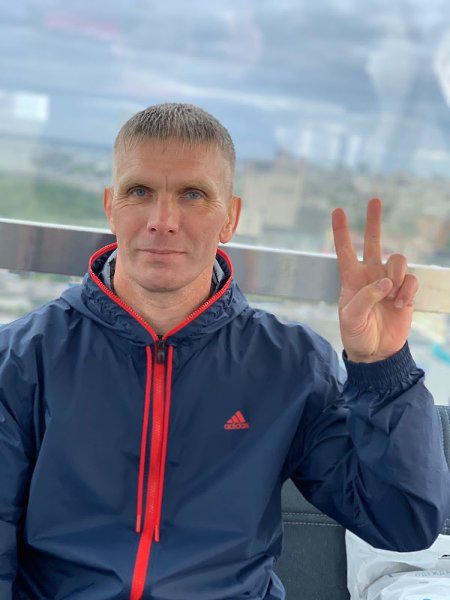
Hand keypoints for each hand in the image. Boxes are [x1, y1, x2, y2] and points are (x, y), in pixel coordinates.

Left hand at [332, 198, 417, 362]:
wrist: (376, 351)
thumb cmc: (356, 334)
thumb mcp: (351, 317)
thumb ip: (365, 297)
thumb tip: (385, 282)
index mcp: (351, 279)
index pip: (344, 251)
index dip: (341, 231)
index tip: (338, 210)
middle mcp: (370, 275)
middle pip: (373, 242)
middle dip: (373, 222)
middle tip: (374, 201)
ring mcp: (389, 282)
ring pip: (397, 260)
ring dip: (397, 275)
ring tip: (392, 297)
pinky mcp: (405, 292)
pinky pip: (411, 279)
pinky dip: (408, 290)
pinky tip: (401, 304)